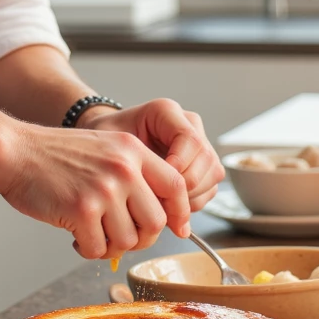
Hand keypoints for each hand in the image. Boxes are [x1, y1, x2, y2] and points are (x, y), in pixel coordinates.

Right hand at [0, 123, 190, 258]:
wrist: (16, 152)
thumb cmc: (56, 156)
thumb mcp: (106, 149)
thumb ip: (135, 174)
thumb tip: (163, 217)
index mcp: (132, 150)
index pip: (176, 185)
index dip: (180, 212)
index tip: (177, 228)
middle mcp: (123, 169)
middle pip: (155, 222)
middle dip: (140, 238)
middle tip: (118, 235)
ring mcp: (103, 189)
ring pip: (128, 240)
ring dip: (110, 246)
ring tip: (92, 233)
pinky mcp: (81, 210)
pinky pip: (98, 249)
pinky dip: (87, 250)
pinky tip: (74, 236)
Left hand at [81, 99, 223, 212]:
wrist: (106, 147)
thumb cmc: (105, 142)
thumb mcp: (110, 145)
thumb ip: (133, 164)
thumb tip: (153, 199)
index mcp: (166, 112)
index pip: (190, 139)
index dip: (179, 166)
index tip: (156, 183)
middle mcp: (188, 125)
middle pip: (207, 158)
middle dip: (185, 186)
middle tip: (158, 201)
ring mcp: (198, 145)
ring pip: (213, 174)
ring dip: (190, 197)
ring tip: (161, 204)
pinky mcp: (202, 166)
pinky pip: (210, 188)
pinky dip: (192, 203)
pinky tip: (168, 206)